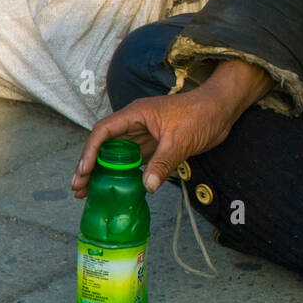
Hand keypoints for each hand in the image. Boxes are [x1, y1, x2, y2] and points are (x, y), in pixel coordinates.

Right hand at [71, 88, 236, 197]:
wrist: (223, 110)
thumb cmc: (202, 114)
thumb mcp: (180, 140)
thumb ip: (163, 163)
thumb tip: (148, 186)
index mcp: (136, 114)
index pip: (104, 132)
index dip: (90, 152)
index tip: (84, 172)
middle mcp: (136, 124)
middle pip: (105, 146)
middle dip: (90, 166)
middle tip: (79, 188)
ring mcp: (146, 135)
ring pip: (118, 155)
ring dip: (104, 173)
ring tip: (89, 193)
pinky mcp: (157, 145)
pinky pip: (135, 161)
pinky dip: (125, 174)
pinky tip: (117, 189)